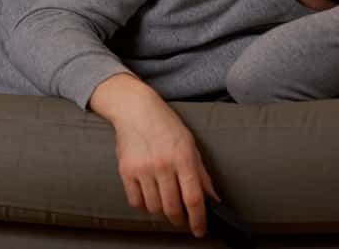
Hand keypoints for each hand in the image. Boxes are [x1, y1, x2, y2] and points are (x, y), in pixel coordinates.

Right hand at [89, 73, 219, 236]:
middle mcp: (163, 165)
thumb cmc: (166, 125)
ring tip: (165, 204)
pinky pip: (136, 201)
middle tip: (182, 219)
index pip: (194, 198)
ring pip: (154, 208)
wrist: (136, 109)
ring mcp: (143, 168)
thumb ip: (201, 174)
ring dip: (161, 212)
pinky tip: (149, 196)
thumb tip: (213, 199)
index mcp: (183, 158)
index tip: (200, 230)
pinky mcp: (126, 171)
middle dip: (180, 220)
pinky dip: (144, 205)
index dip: (199, 219)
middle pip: (173, 208)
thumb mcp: (190, 144)